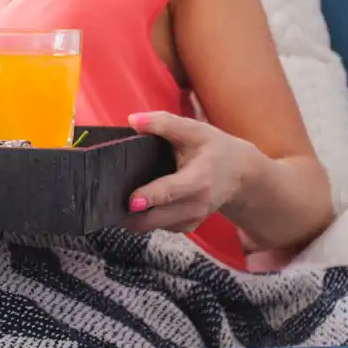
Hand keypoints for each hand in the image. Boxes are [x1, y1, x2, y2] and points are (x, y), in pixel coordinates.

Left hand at [122, 110, 264, 233]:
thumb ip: (164, 123)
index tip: (131, 201)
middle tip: (107, 202)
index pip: (171, 192)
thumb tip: (134, 120)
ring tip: (116, 201)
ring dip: (135, 218)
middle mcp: (196, 206)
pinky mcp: (187, 226)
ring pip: (154, 226)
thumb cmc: (214, 148)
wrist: (240, 174)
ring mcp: (192, 219)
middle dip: (132, 215)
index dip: (149, 197)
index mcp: (198, 180)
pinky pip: (160, 227)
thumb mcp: (194, 130)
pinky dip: (146, 219)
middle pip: (157, 218)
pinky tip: (137, 204)